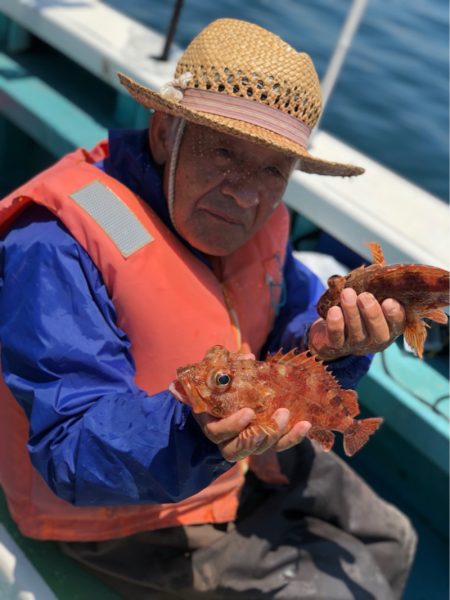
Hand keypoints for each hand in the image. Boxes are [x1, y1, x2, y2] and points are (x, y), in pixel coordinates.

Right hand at [171, 351, 310, 461]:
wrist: (224, 399)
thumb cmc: (219, 386)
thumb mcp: (220, 376)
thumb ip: (231, 367)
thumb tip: (248, 357)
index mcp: (212, 422)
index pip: (218, 432)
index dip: (232, 426)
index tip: (249, 412)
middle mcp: (227, 439)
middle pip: (240, 448)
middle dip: (260, 435)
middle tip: (278, 414)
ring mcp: (247, 442)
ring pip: (261, 449)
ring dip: (278, 434)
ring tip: (287, 414)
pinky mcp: (264, 442)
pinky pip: (278, 445)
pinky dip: (292, 437)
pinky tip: (304, 425)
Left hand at [308, 288, 404, 360]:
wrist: (330, 334)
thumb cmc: (356, 311)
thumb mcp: (368, 301)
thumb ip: (374, 288)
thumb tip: (374, 268)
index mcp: (389, 328)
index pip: (397, 324)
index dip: (395, 315)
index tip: (389, 301)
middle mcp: (375, 340)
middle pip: (378, 331)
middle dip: (372, 313)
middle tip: (364, 296)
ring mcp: (356, 345)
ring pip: (356, 331)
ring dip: (352, 312)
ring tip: (347, 293)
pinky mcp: (336, 346)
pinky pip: (336, 337)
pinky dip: (335, 323)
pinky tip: (334, 310)